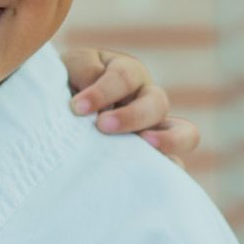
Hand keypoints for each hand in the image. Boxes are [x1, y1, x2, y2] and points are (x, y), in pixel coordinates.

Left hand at [60, 47, 199, 166]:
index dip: (103, 91)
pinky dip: (170, 168)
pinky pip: (175, 163)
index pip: (125, 77)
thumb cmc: (66, 83)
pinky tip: (149, 175)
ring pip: (185, 132)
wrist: (58, 108)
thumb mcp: (70, 67)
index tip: (77, 108)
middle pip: (157, 103)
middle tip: (103, 126)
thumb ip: (83, 70)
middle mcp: (147, 98)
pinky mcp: (154, 156)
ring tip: (144, 146)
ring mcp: (155, 128)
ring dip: (167, 140)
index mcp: (127, 72)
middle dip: (131, 116)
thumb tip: (96, 90)